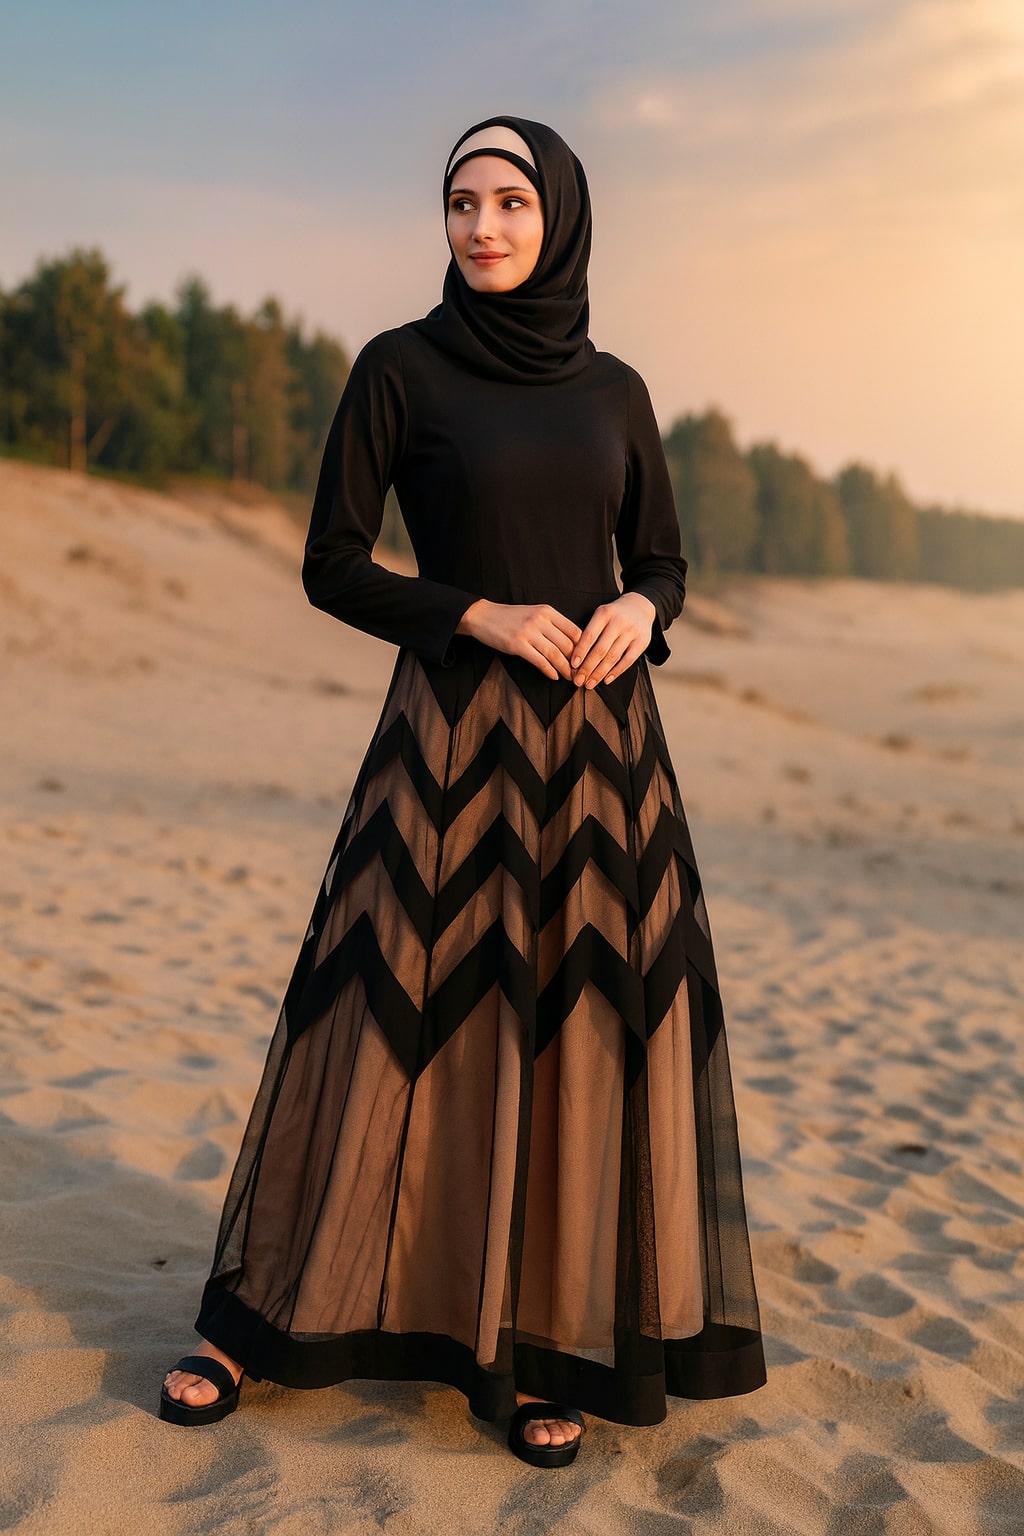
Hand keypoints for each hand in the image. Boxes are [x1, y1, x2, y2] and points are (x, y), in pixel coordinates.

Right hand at [457, 599, 581, 680]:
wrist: (483, 616)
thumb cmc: (510, 617)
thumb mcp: (534, 613)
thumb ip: (551, 625)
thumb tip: (571, 643)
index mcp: (547, 611)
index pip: (574, 630)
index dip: (583, 647)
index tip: (586, 659)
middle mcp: (540, 620)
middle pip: (567, 644)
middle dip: (576, 662)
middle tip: (581, 673)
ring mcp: (528, 632)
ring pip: (555, 653)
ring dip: (565, 669)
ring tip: (571, 678)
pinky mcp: (517, 644)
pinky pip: (539, 660)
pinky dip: (549, 670)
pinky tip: (554, 677)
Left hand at [567, 592, 655, 686]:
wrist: (640, 607)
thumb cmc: (615, 615)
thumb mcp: (601, 615)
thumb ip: (590, 631)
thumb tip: (575, 659)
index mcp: (604, 613)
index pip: (589, 635)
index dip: (580, 652)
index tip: (572, 665)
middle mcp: (619, 622)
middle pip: (601, 649)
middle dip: (588, 668)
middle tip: (578, 680)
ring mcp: (632, 632)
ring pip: (613, 657)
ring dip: (599, 673)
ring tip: (589, 684)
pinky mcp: (642, 641)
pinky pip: (628, 660)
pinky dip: (616, 672)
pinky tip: (606, 680)